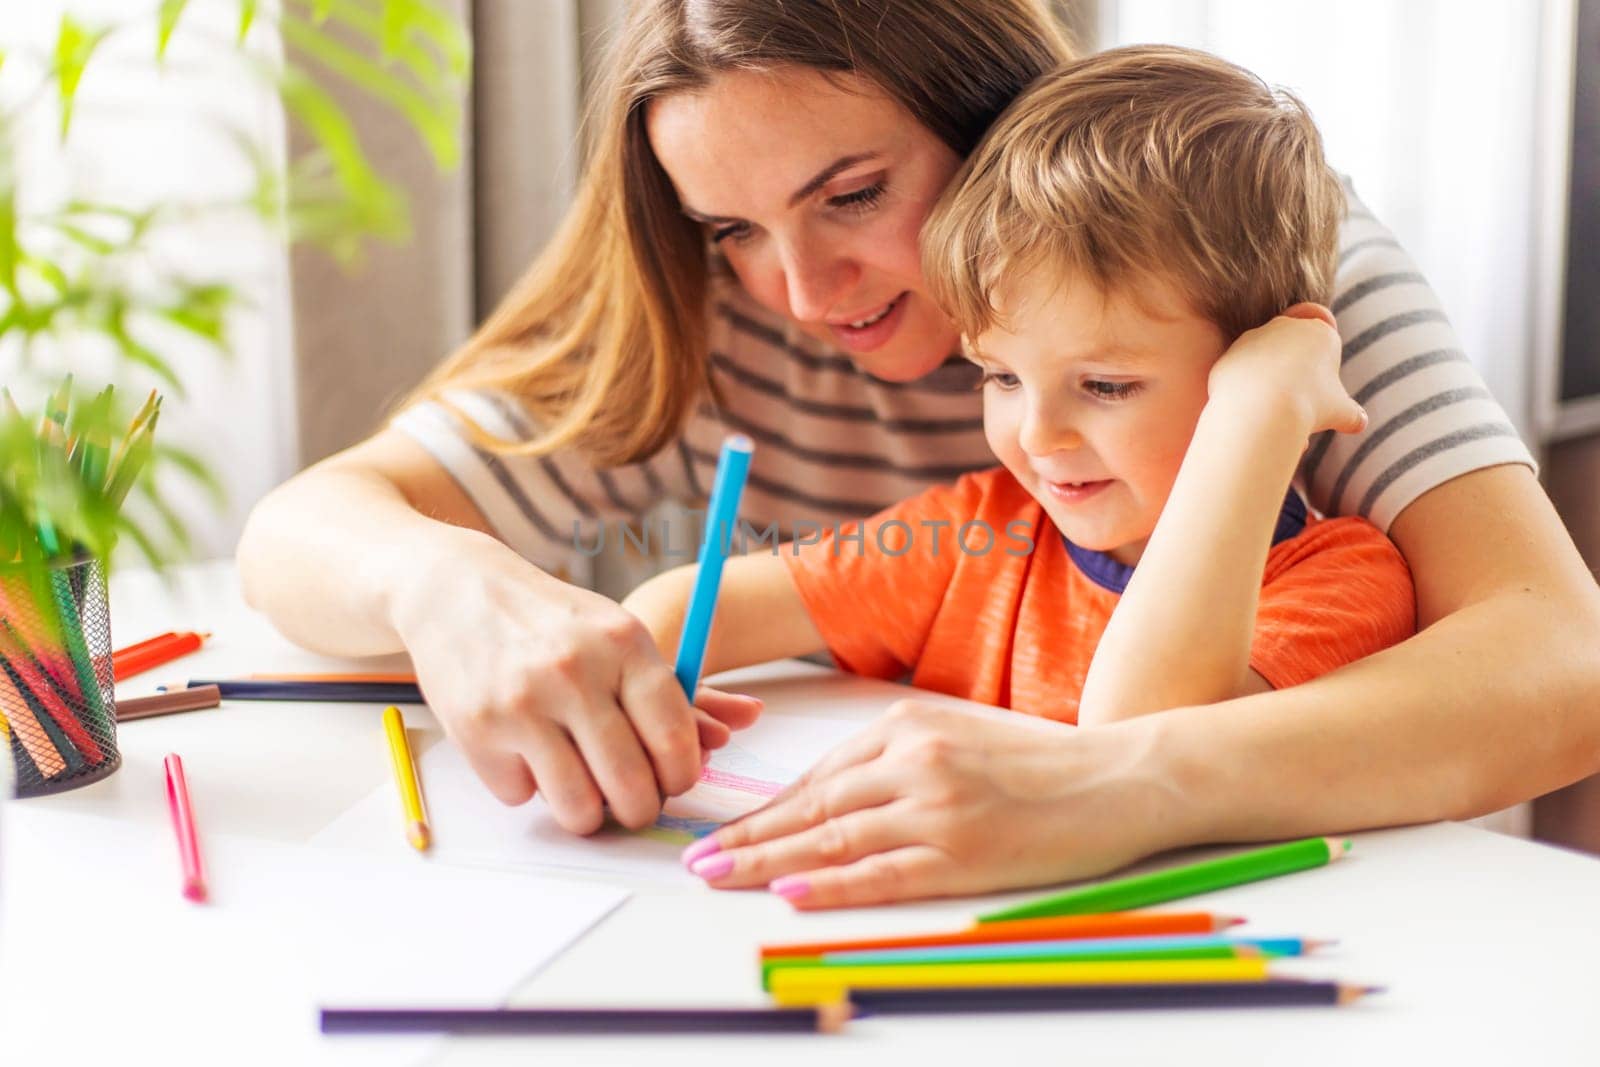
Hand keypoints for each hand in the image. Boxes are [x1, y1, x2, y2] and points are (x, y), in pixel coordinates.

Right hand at [390, 532, 760, 833]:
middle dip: (639, 809)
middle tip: (633, 803)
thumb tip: (744, 725)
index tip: (674, 780)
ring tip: (584, 791)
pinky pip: (522, 797)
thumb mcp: (618, 639)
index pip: (674, 737)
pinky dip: (528, 787)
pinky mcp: (477, 730)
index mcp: (624, 644)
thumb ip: (677, 691)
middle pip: (631, 786)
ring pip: (578, 807)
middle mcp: (575, 672)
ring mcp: (523, 703)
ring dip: (586, 813)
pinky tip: (524, 751)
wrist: (456, 591)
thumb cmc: (554, 625)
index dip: (682, 775)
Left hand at [681, 699, 1184, 907]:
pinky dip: (832, 883)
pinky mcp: (963, 852)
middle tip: (697, 859)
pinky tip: (792, 891)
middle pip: (812, 806)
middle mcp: (914, 758)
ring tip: (719, 878)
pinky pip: (882, 873)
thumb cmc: (1038, 761)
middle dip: (748, 836)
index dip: (764, 809)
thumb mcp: (956, 737)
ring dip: (768, 861)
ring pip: (834, 838)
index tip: (724, 832)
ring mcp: (937, 806)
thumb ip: (895, 761)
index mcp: (907, 724)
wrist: (1119, 777)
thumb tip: (828, 802)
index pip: (817, 776)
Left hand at [1207, 303, 1365, 437]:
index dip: (1323, 362)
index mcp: (1319, 332)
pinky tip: (1251, 406)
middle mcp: (1285, 326)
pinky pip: (1241, 370)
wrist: (1263, 409)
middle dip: (1295, 368)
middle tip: (1297, 397)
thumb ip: (1351, 414)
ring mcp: (1253, 337)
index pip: (1324, 337)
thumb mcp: (1340, 412)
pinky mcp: (1229, 354)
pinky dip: (1246, 386)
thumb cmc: (1309, 406)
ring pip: (1264, 357)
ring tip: (1273, 407)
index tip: (1318, 382)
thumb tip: (1358, 422)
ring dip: (1268, 377)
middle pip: (1293, 345)